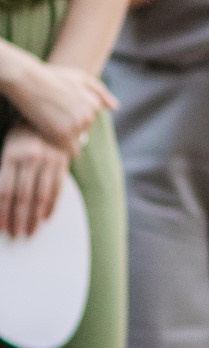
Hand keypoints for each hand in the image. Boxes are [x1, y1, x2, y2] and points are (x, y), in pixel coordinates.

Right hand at [0, 51, 113, 154]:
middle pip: (82, 133)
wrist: (28, 80)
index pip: (88, 122)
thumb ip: (100, 92)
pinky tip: (49, 135)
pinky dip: (61, 146)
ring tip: (47, 123)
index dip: (72, 118)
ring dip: (62, 137)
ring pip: (75, 142)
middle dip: (68, 128)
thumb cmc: (52, 77)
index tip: (59, 110)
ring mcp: (77, 126)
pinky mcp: (63, 135)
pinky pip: (70, 151)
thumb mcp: (80, 78)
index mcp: (94, 105)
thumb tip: (115, 108)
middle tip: (51, 116)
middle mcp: (89, 116)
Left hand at [0, 125, 71, 240]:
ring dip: (35, 217)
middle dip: (18, 219)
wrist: (47, 113)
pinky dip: (51, 206)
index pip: (4, 190)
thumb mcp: (6, 147)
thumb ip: (4, 172)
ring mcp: (49, 159)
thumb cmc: (20, 134)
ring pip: (41, 195)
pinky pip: (57, 188)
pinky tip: (45, 218)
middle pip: (22, 196)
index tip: (2, 227)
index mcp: (11, 154)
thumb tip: (0, 200)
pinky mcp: (63, 161)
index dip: (2, 211)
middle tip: (16, 235)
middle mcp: (30, 157)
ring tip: (30, 232)